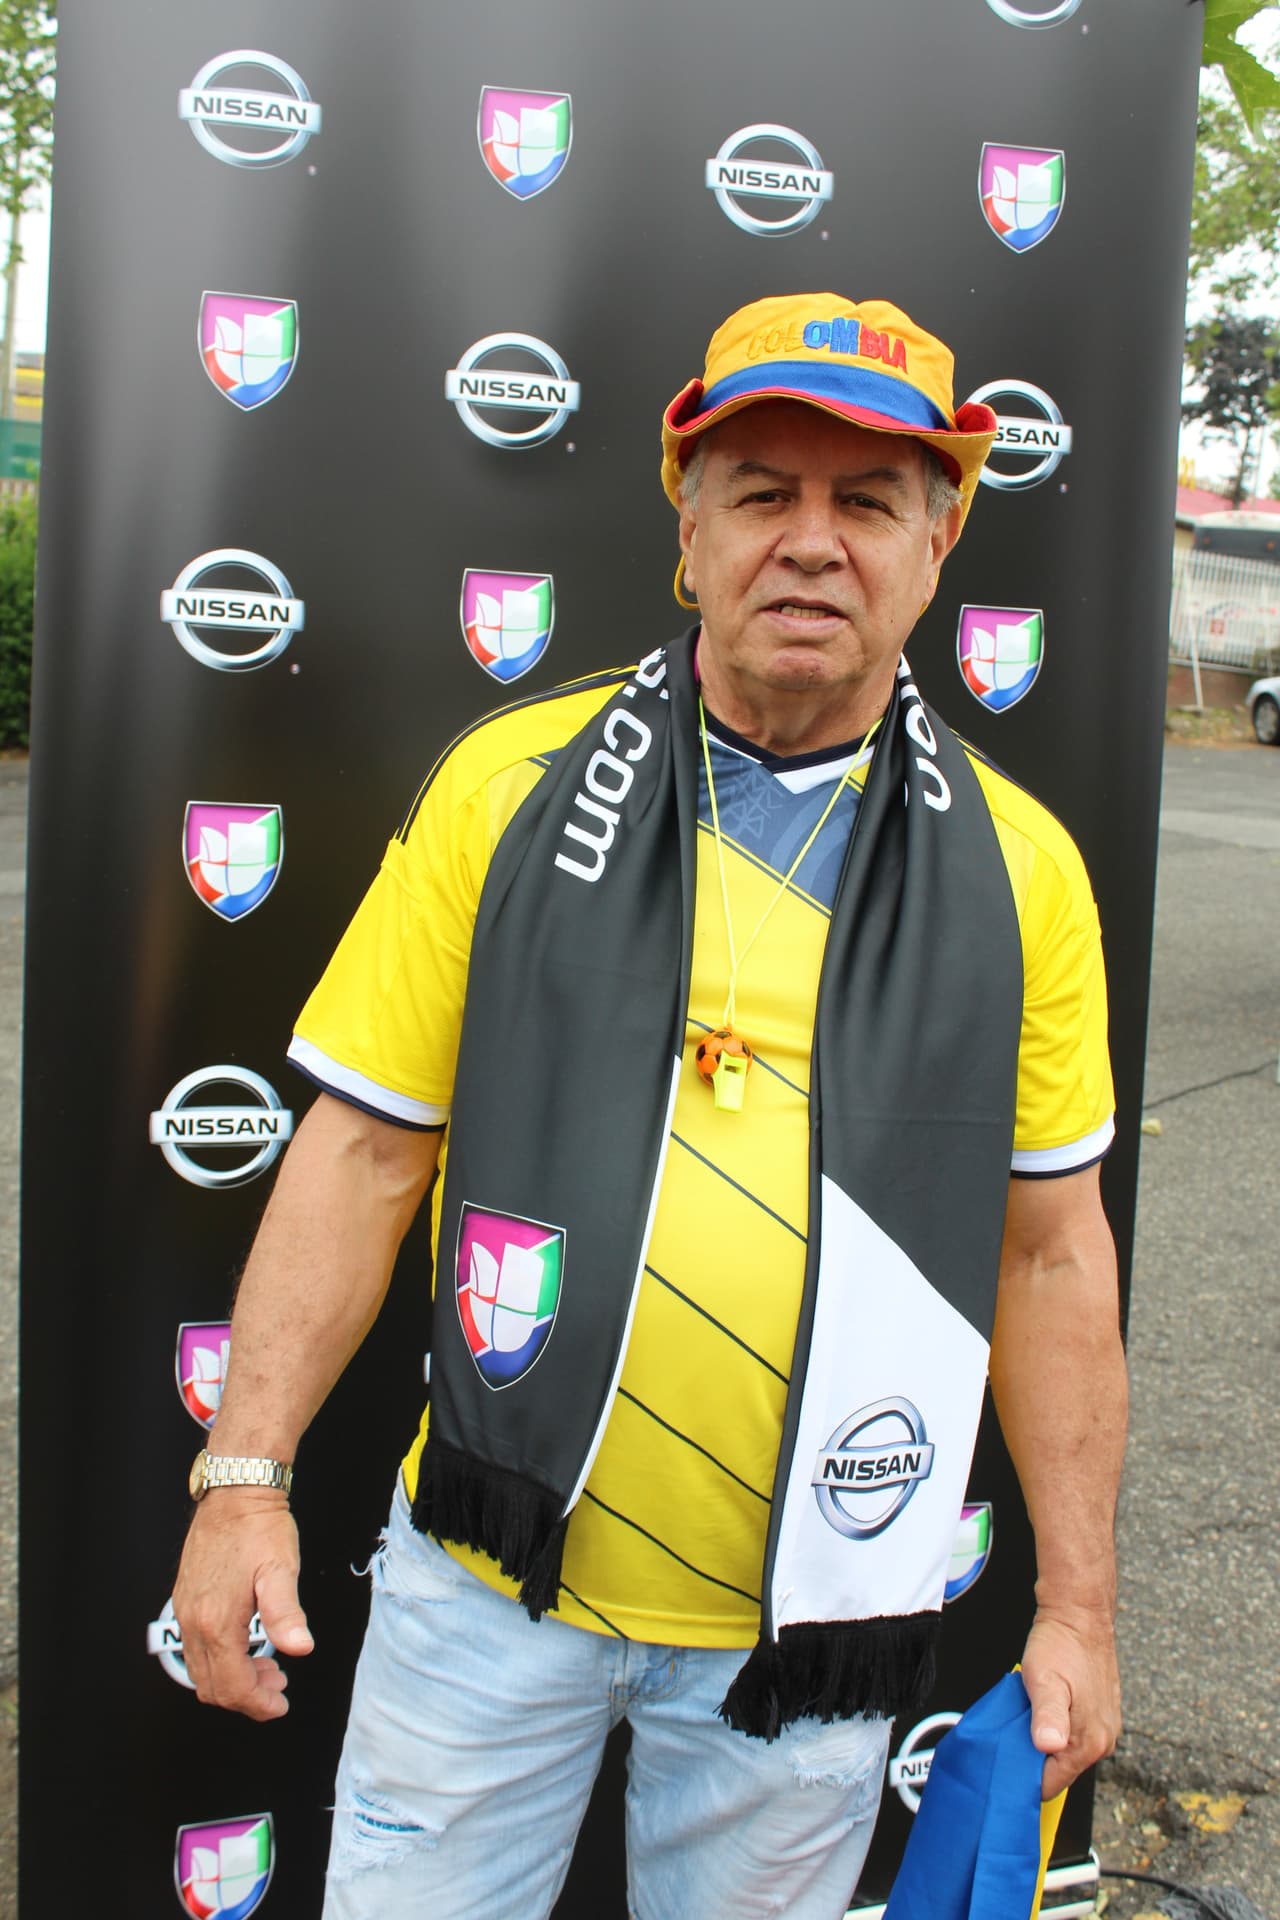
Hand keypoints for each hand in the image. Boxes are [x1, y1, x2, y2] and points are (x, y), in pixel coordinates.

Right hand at [173, 1491, 313, 1720]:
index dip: (258, 1704)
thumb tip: (300, 1648)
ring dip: (232, 1680)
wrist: (235, 1492)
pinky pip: (195, 1648)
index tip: (280, 1704)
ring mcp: (185, 1611)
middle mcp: (194, 1622)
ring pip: (200, 1671)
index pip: (233, 1686)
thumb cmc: (259, 1528)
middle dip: (246, 1697)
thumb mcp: (281, 1570)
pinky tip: (244, 1646)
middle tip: (277, 1687)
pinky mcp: (185, 1599)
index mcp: (217, 1622)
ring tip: (266, 1668)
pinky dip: (218, 1661)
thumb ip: (286, 1613)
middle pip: (212, 1687)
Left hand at [1020, 1608, 1120, 1799]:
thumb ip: (1047, 1716)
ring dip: (1040, 1741)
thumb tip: (1048, 1745)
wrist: (1079, 1615)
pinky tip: (1038, 1710)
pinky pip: (1070, 1734)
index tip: (1005, 1763)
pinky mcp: (1098, 1715)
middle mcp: (1102, 1740)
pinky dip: (1052, 1727)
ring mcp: (1102, 1727)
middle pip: (1058, 1770)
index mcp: (1090, 1741)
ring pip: (1063, 1751)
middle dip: (1032, 1758)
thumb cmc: (1061, 1644)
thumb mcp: (1044, 1679)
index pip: (1051, 1784)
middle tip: (1010, 1734)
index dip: (1025, 1777)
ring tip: (1023, 1718)